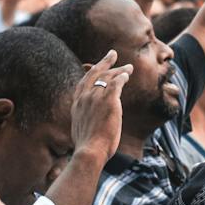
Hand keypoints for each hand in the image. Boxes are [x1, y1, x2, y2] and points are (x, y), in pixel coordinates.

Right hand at [70, 51, 132, 165]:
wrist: (90, 151)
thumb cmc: (87, 147)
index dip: (91, 72)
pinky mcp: (108, 100)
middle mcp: (84, 98)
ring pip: (108, 77)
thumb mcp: (81, 131)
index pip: (83, 83)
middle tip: (112, 54)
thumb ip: (85, 122)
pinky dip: (121, 77)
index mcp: (77, 105)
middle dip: (104, 62)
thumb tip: (90, 125)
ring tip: (128, 67)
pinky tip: (127, 75)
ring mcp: (95, 98)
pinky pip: (116, 83)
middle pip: (94, 74)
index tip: (96, 66)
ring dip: (119, 70)